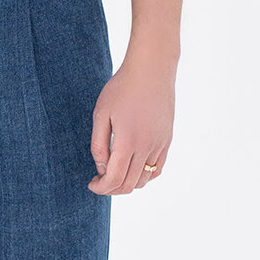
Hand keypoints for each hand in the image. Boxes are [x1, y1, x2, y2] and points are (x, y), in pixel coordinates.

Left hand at [88, 45, 176, 194]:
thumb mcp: (101, 114)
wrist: (152, 70)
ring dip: (128, 184)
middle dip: (111, 188)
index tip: (92, 183)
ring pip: (144, 180)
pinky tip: (133, 169)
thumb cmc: (122, 88)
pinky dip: (144, 176)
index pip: (114, 179)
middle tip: (99, 181)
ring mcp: (160, 145)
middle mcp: (147, 147)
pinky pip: (157, 169)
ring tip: (114, 174)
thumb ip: (99, 145)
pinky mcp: (167, 140)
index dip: (101, 188)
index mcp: (128, 142)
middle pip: (129, 184)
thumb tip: (102, 168)